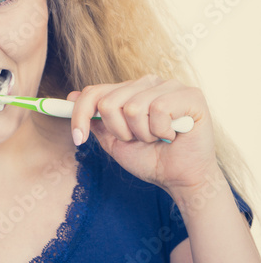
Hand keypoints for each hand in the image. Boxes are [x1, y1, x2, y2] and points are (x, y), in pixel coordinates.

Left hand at [67, 75, 219, 193]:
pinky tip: (173, 135)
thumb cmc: (150, 159)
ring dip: (142, 134)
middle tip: (137, 140)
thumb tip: (72, 96)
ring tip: (157, 138)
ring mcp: (169, 85)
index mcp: (129, 90)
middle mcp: (147, 83)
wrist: (180, 179)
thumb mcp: (114, 141)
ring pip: (133, 108)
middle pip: (109, 102)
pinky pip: (159, 110)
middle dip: (119, 132)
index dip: (80, 115)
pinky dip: (162, 131)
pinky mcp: (190, 94)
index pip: (93, 92)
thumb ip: (95, 120)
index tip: (78, 139)